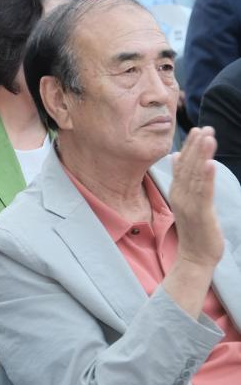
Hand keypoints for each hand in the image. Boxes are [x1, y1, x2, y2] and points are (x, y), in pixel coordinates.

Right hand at [170, 127, 224, 268]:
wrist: (194, 256)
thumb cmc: (194, 229)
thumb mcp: (186, 200)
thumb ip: (182, 179)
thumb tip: (174, 157)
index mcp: (177, 190)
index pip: (183, 164)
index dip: (190, 147)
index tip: (198, 130)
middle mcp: (181, 195)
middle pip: (188, 166)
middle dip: (196, 146)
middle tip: (204, 128)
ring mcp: (189, 204)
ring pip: (196, 176)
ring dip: (201, 156)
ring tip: (207, 138)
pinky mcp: (200, 213)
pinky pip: (203, 192)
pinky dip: (206, 177)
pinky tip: (210, 164)